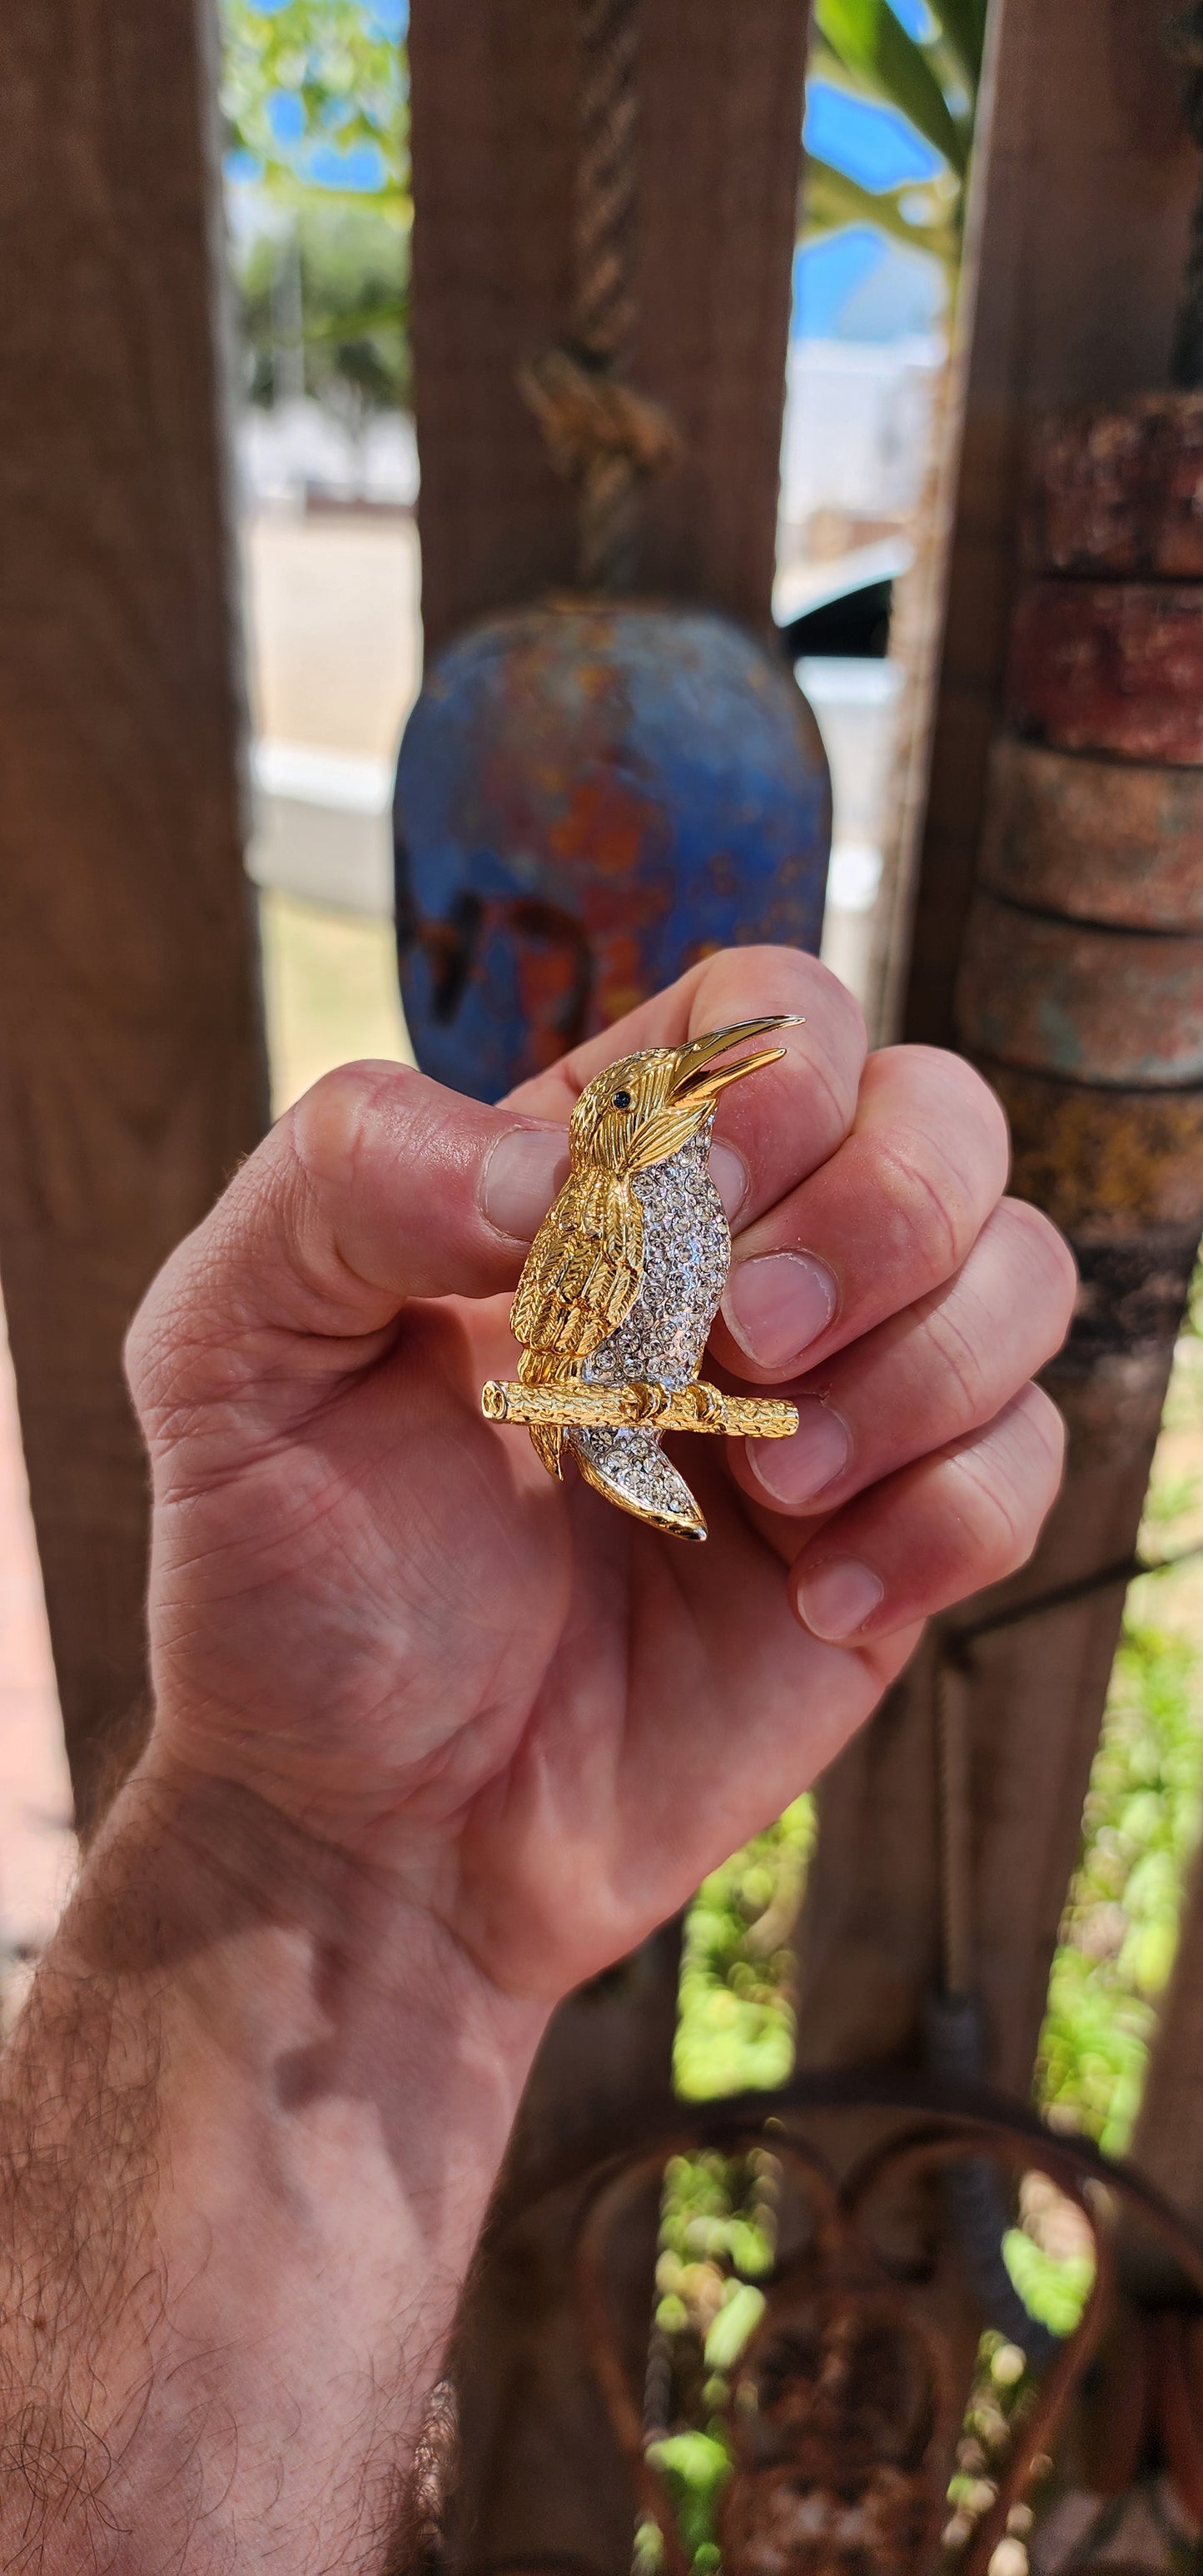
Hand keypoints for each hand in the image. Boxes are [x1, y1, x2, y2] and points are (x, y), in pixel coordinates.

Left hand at [127, 946, 1073, 2005]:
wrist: (366, 1837)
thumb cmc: (287, 1586)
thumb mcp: (224, 1350)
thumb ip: (346, 1179)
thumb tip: (556, 1169)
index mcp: (592, 1175)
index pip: (774, 1010)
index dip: (775, 1073)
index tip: (678, 1210)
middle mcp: (735, 1265)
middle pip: (941, 1114)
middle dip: (884, 1211)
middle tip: (746, 1339)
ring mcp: (830, 1405)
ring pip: (1019, 1276)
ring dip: (921, 1370)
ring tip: (772, 1485)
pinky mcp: (890, 1545)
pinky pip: (1026, 1466)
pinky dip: (948, 1519)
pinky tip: (814, 1598)